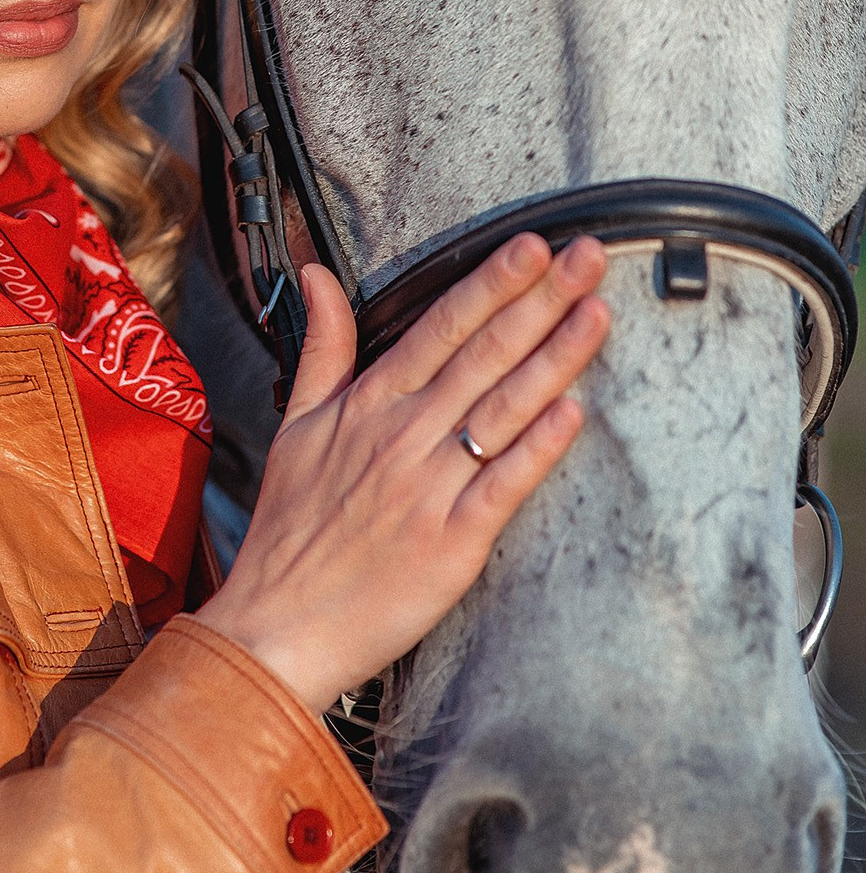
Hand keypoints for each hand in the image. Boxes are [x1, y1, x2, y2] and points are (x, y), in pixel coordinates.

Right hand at [195, 234, 608, 714]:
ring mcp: (431, 488)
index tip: (531, 245)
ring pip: (504, 409)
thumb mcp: (298, 423)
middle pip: (484, 354)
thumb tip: (315, 274)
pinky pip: (503, 486)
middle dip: (540, 300)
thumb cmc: (291, 530)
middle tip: (587, 257)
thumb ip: (322, 345)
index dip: (491, 283)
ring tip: (596, 313)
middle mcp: (404, 435)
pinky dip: (538, 448)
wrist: (277, 626)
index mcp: (369, 403)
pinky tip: (573, 412)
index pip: (441, 326)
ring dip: (555, 358)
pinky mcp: (453, 542)